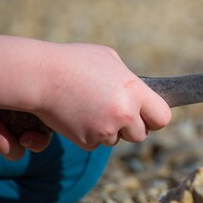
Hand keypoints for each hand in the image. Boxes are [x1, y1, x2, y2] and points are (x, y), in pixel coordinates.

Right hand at [34, 43, 170, 150]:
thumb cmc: (75, 62)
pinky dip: (88, 133)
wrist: (40, 75)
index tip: (148, 116)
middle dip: (130, 128)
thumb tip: (140, 92)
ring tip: (90, 106)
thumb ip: (129, 80)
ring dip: (107, 129)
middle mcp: (124, 114)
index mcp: (134, 92)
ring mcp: (105, 129)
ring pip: (115, 139)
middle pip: (140, 135)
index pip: (162, 117)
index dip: (155, 118)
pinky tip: (77, 114)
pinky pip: (94, 143)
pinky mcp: (86, 141)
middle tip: (115, 113)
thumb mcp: (110, 60)